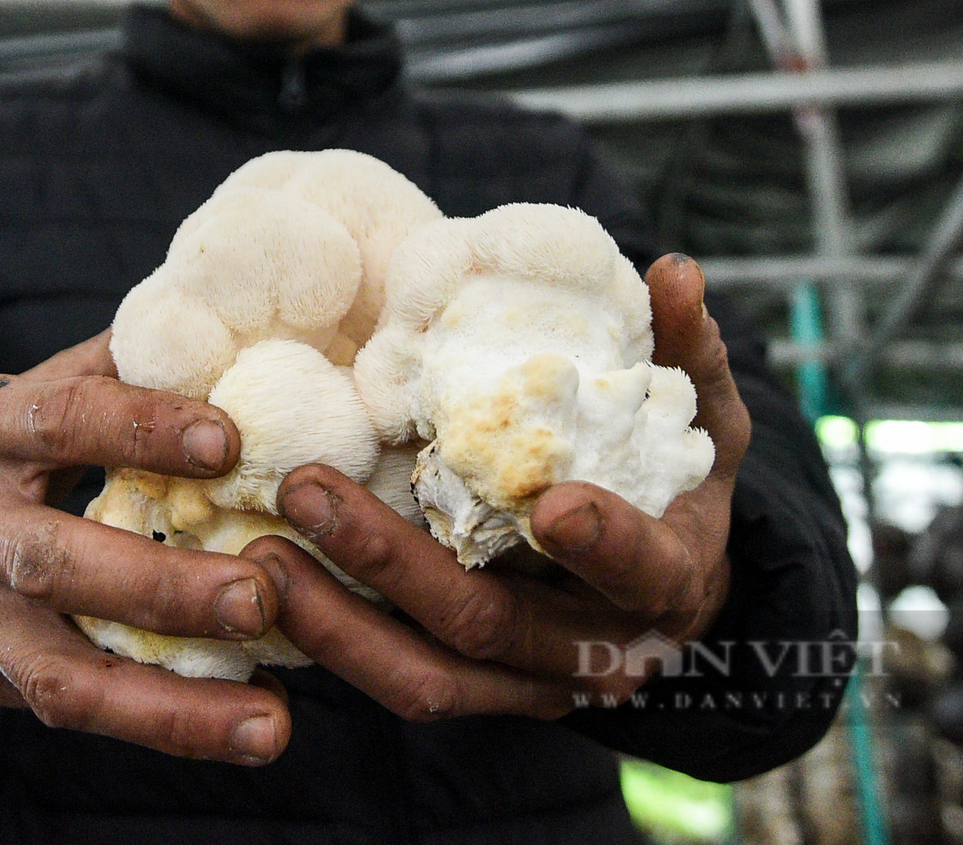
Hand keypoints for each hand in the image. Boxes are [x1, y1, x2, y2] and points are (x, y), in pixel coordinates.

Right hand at [0, 331, 291, 763]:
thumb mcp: (24, 393)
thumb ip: (113, 366)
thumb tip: (223, 321)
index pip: (63, 418)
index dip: (143, 428)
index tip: (229, 440)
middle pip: (57, 560)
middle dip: (162, 587)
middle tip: (262, 596)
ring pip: (62, 672)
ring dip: (170, 703)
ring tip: (267, 720)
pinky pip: (75, 710)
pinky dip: (160, 725)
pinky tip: (242, 729)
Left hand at [241, 253, 750, 718]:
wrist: (665, 586)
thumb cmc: (679, 481)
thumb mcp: (702, 417)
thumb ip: (688, 350)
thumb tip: (672, 269)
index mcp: (669, 581)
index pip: (643, 572)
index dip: (606, 543)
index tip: (552, 501)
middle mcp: (597, 653)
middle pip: (490, 625)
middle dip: (392, 563)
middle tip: (306, 490)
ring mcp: (529, 686)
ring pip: (426, 677)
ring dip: (336, 623)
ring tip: (260, 555)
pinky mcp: (474, 693)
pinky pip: (395, 682)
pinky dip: (331, 645)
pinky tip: (270, 588)